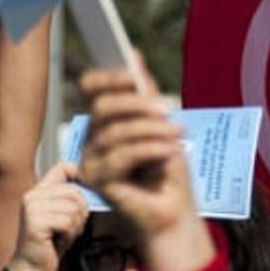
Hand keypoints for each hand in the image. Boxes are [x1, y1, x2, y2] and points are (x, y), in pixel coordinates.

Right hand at [7, 162, 88, 270]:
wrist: (31, 269)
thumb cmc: (49, 244)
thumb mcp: (61, 215)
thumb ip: (68, 197)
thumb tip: (88, 181)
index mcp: (38, 190)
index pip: (62, 167)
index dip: (79, 175)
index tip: (82, 195)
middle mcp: (32, 195)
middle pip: (74, 191)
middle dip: (79, 213)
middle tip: (68, 229)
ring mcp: (32, 208)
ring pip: (73, 208)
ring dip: (74, 226)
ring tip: (62, 235)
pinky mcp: (35, 222)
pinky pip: (67, 221)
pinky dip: (69, 234)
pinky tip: (58, 241)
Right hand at [78, 60, 187, 242]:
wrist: (175, 215)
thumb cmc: (168, 173)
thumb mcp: (162, 124)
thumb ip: (146, 93)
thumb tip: (133, 55)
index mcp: (106, 121)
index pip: (92, 87)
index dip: (110, 77)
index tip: (134, 76)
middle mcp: (93, 138)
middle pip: (103, 106)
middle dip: (138, 105)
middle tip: (168, 110)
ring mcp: (91, 160)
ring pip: (115, 131)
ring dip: (152, 130)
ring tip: (178, 135)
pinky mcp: (97, 181)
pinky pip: (120, 155)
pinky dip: (149, 150)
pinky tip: (169, 152)